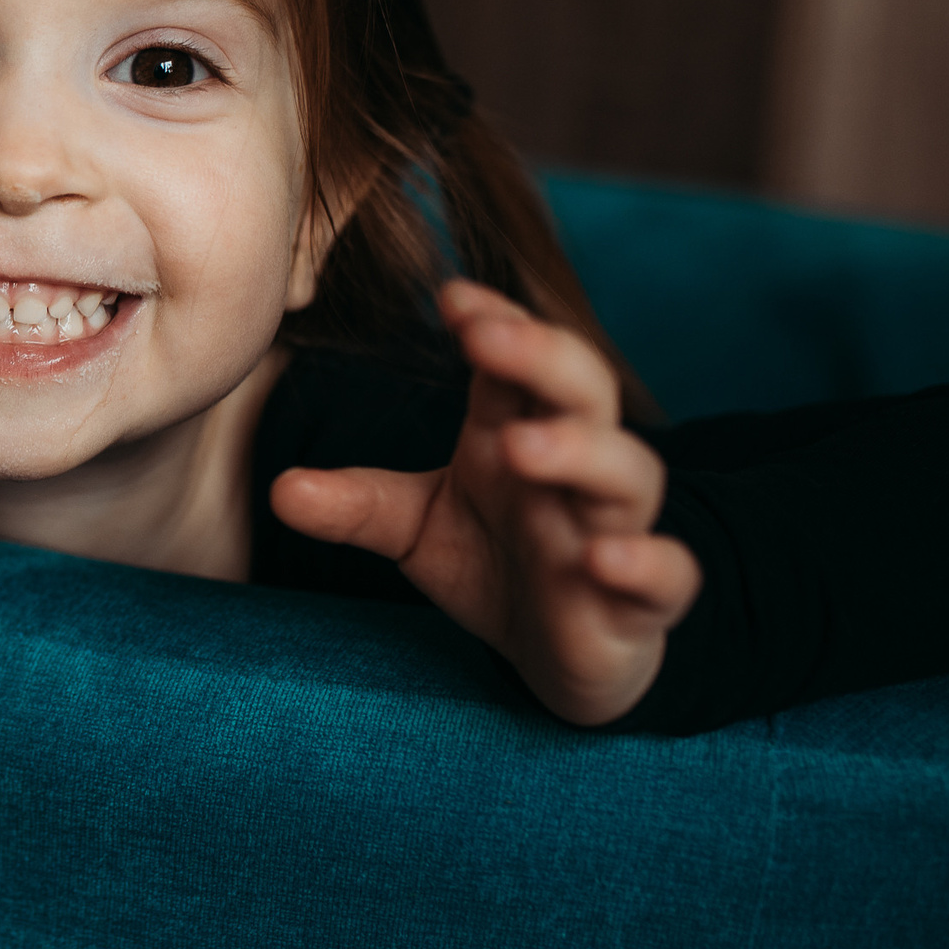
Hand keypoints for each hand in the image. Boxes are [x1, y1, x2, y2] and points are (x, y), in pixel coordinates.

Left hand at [269, 279, 700, 725]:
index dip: (495, 321)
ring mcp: (613, 531)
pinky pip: (669, 576)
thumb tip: (280, 490)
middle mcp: (574, 471)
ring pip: (628, 475)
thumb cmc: (494, 562)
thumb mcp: (415, 527)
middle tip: (488, 337)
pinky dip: (645, 563)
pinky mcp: (640, 605)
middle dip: (542, 357)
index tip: (452, 297)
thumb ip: (356, 505)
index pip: (517, 359)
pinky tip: (605, 559)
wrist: (563, 652)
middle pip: (583, 392)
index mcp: (518, 431)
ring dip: (581, 453)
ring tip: (523, 445)